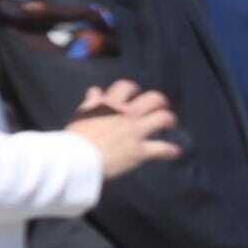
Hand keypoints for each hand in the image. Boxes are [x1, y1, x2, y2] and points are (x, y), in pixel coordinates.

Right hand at [66, 80, 181, 179]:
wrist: (73, 160)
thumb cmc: (73, 140)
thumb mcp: (81, 116)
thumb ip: (91, 103)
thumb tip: (95, 90)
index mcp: (109, 105)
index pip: (126, 86)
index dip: (133, 90)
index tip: (136, 95)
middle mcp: (126, 115)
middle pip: (153, 98)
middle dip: (160, 102)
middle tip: (160, 108)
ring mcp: (135, 132)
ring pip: (163, 118)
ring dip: (169, 120)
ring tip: (170, 125)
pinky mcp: (139, 151)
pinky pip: (162, 148)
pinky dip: (170, 150)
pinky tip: (174, 152)